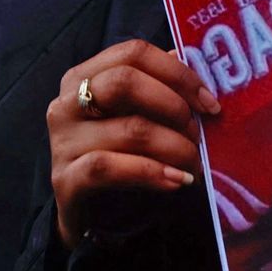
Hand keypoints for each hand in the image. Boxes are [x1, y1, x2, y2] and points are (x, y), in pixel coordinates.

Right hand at [49, 39, 220, 250]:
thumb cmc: (119, 157)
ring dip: (174, 146)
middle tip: (198, 133)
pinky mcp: (65, 179)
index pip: (133, 54)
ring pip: (128, 129)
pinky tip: (177, 180)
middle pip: (124, 82)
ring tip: (194, 163)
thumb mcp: (135, 118)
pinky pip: (109, 168)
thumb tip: (184, 57)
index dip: (178, 73)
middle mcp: (66, 103)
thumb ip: (156, 87)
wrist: (90, 217)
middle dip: (173, 106)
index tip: (209, 102)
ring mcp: (62, 141)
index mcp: (84, 77)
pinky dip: (151, 172)